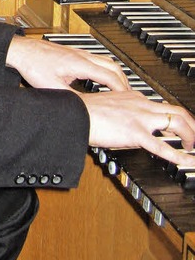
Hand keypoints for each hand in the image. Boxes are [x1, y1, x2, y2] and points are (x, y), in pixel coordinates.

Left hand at [5, 35, 129, 91]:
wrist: (22, 50)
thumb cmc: (33, 65)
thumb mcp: (53, 88)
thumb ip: (72, 99)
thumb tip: (85, 111)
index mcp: (80, 64)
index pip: (110, 77)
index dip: (122, 90)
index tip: (129, 101)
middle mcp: (82, 56)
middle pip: (113, 67)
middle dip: (124, 82)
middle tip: (129, 96)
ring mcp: (78, 53)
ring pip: (106, 61)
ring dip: (116, 74)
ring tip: (120, 88)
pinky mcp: (73, 53)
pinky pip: (97, 60)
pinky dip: (106, 70)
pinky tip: (101, 79)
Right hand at [79, 90, 194, 164]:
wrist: (76, 113)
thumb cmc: (85, 111)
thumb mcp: (109, 106)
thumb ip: (123, 112)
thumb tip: (128, 124)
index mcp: (134, 98)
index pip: (162, 105)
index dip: (175, 117)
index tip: (178, 127)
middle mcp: (141, 104)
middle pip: (177, 110)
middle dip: (191, 124)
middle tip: (194, 136)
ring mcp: (140, 118)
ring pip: (177, 122)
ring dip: (191, 135)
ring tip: (193, 147)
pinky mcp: (136, 133)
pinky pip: (163, 147)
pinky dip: (181, 157)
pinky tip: (189, 162)